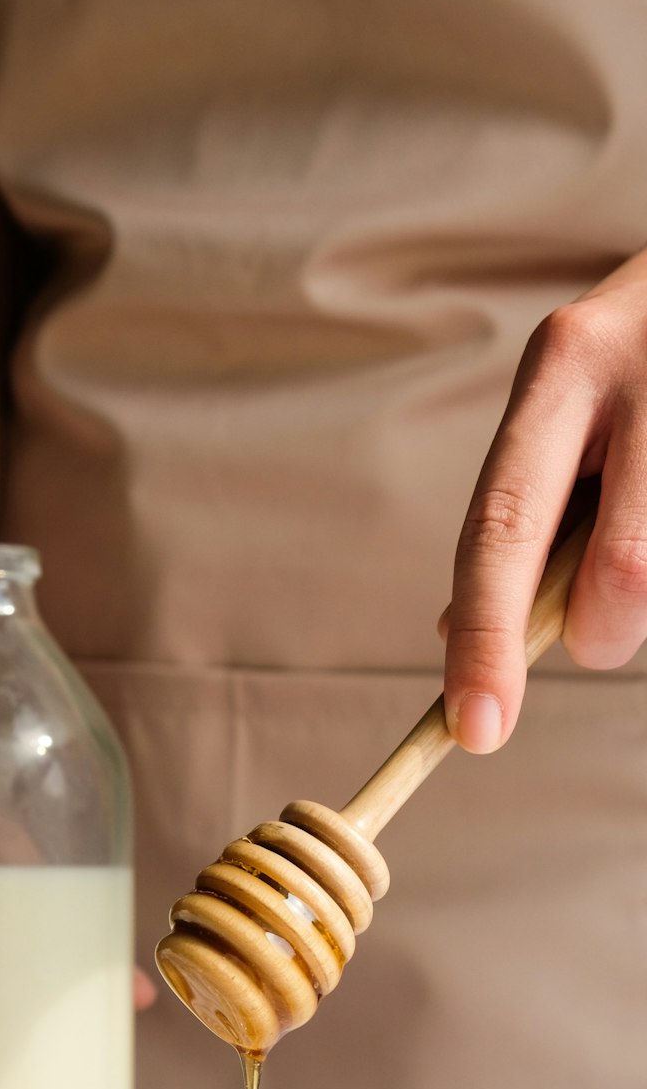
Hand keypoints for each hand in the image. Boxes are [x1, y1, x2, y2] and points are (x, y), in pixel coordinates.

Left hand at [443, 249, 646, 751]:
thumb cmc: (643, 357)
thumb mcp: (571, 398)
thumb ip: (528, 506)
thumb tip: (459, 633)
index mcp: (565, 365)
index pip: (503, 525)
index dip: (486, 636)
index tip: (475, 731)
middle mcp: (642, 371)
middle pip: (623, 572)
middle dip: (603, 632)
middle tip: (596, 626)